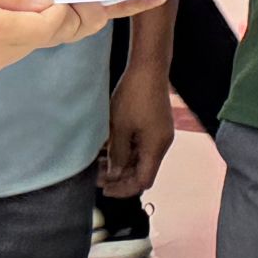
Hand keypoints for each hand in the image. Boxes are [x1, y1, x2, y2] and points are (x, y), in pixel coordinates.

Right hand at [0, 0, 92, 84]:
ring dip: (39, 31)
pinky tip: (11, 24)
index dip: (68, 11)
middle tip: (90, 7)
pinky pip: (8, 56)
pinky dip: (16, 40)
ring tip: (48, 9)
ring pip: (27, 49)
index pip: (50, 26)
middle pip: (44, 41)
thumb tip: (44, 3)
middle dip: (67, 23)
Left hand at [99, 67, 175, 196]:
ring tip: (98, 162)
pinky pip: (140, 146)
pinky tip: (108, 148)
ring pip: (140, 159)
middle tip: (96, 176)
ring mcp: (159, 134)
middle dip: (120, 176)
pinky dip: (126, 151)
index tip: (105, 189)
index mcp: (156, 147)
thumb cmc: (134, 96)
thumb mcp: (119, 128)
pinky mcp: (155, 126)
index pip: (143, 181)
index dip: (124, 189)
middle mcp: (161, 143)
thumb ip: (118, 155)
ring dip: (121, 163)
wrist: (148, 68)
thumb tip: (115, 175)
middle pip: (142, 171)